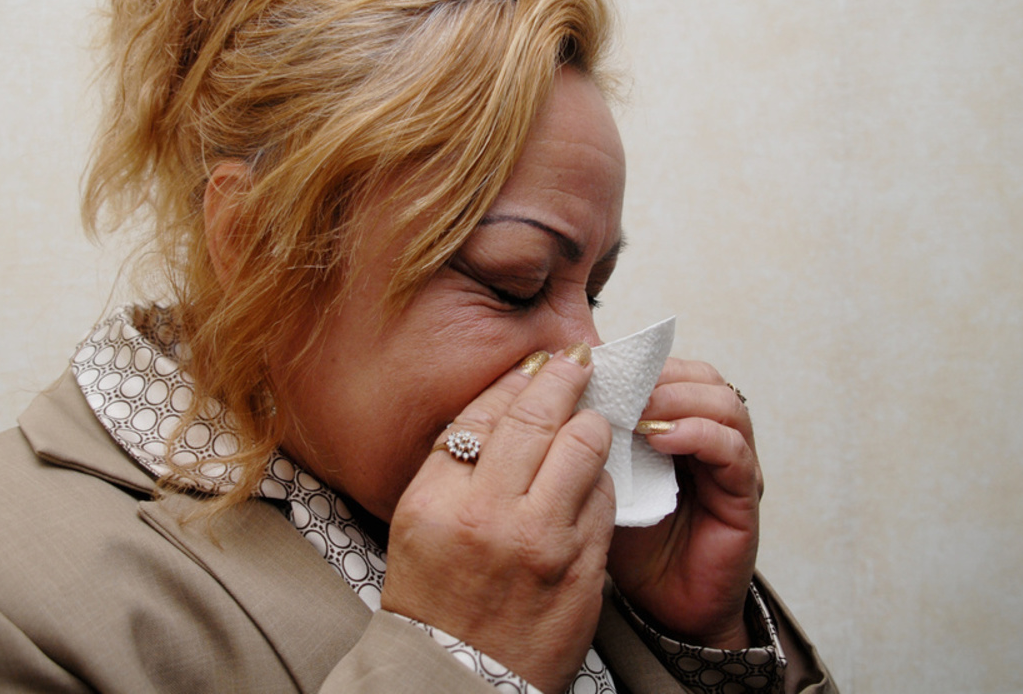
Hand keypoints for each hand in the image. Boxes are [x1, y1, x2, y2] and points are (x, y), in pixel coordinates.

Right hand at [382, 347, 615, 693]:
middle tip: (579, 359)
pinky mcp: (584, 570)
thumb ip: (454, 462)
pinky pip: (605, 500)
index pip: (485, 413)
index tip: (538, 360)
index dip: (517, 377)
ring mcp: (544, 544)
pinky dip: (601, 480)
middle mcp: (491, 516)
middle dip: (566, 378)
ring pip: (586, 449)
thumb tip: (502, 399)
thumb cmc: (434, 599)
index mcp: (439, 500)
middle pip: (540, 418)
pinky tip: (593, 477)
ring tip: (590, 420)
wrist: (460, 678)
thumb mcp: (418, 522)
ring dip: (592, 427)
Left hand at [606, 359, 760, 648]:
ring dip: (678, 398)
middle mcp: (712, 437)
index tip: (599, 368)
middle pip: (701, 376)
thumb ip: (594, 440)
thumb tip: (558, 393)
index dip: (638, 364)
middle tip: (619, 386)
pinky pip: (731, 450)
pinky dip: (698, 434)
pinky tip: (662, 439)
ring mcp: (732, 464)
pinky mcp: (743, 495)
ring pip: (723, 402)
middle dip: (659, 375)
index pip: (670, 371)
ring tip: (639, 411)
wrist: (664, 607)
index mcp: (678, 425)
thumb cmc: (632, 543)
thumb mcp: (603, 480)